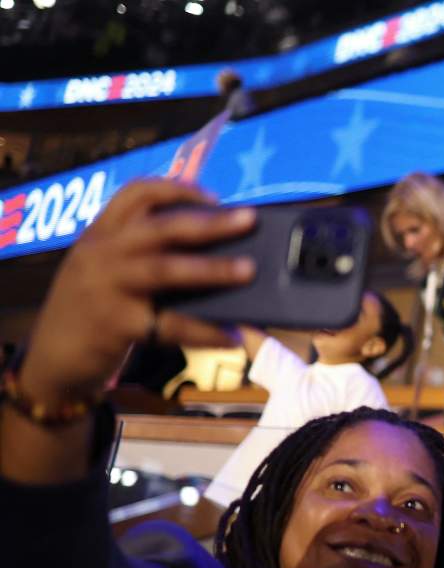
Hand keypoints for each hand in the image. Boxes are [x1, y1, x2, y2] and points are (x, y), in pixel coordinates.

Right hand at [19, 180, 255, 406]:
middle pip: (160, 228)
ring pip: (166, 270)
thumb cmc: (93, 310)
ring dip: (212, 269)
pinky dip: (205, 330)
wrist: (52, 359)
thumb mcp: (103, 271)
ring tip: (249, 271)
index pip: (136, 194)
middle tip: (249, 219)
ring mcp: (106, 288)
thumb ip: (141, 256)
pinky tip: (231, 336)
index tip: (215, 197)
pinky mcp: (116, 324)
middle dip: (209, 222)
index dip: (178, 189)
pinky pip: (170, 325)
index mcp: (99, 234)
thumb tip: (217, 254)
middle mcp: (100, 254)